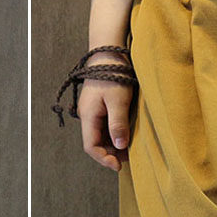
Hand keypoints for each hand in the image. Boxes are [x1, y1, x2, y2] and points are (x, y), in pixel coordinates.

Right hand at [79, 54, 134, 171]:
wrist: (109, 51)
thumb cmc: (113, 73)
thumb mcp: (118, 100)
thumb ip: (118, 123)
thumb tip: (120, 146)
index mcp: (88, 116)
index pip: (91, 146)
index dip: (104, 158)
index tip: (119, 165)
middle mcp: (88, 116)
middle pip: (95, 143)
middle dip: (110, 154)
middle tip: (127, 159)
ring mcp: (93, 111)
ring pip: (101, 136)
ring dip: (113, 145)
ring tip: (129, 150)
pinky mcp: (101, 106)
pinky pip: (105, 126)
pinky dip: (115, 134)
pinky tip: (126, 136)